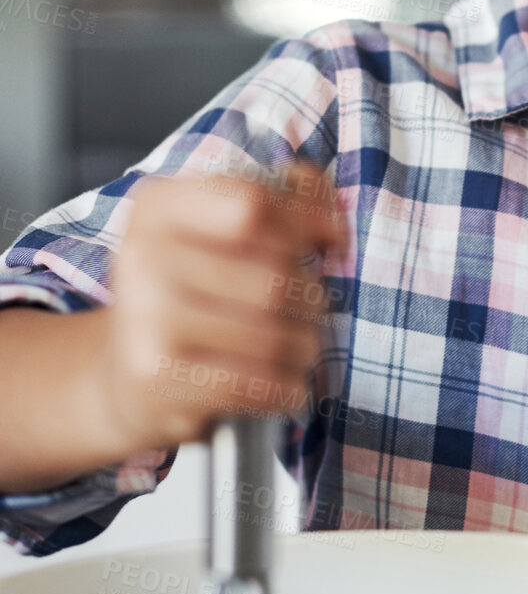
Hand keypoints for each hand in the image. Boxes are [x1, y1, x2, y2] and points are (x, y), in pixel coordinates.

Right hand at [93, 158, 348, 454]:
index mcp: (159, 207)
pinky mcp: (159, 377)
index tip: (307, 250)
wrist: (127, 378)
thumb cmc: (197, 294)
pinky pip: (260, 383)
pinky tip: (280, 384)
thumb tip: (334, 231)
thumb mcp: (228, 233)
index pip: (255, 205)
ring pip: (275, 335)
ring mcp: (147, 318)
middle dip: (309, 300)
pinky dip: (288, 388)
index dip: (299, 230)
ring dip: (304, 348)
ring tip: (294, 350)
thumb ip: (295, 205)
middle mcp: (144, 255)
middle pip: (275, 276)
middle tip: (300, 313)